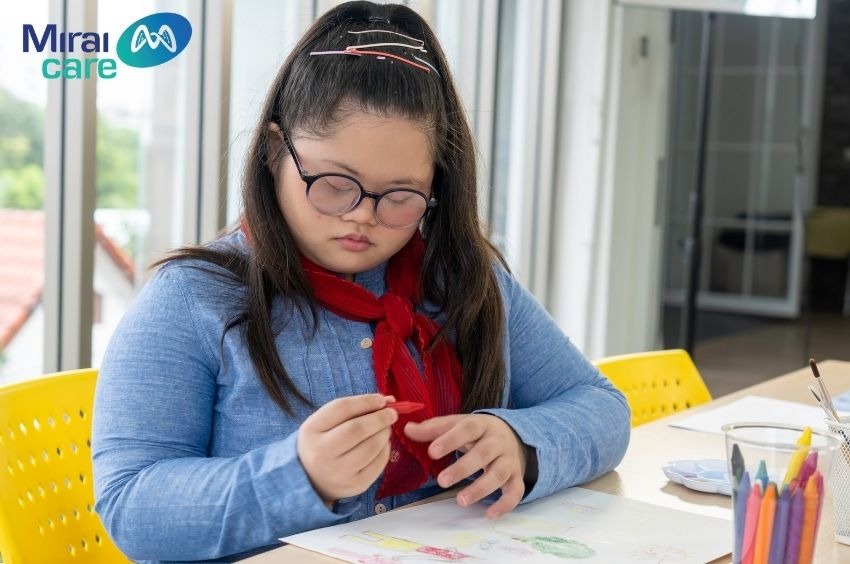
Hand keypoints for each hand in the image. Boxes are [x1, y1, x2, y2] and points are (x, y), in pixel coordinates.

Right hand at [298, 394, 396, 503]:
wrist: (312, 479)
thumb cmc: (323, 442)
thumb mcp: (326, 422)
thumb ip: (353, 408)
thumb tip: (389, 400)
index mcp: (311, 430)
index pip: (341, 409)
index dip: (366, 401)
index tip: (381, 399)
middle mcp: (321, 453)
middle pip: (357, 429)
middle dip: (380, 418)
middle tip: (392, 413)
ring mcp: (338, 473)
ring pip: (371, 447)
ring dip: (384, 433)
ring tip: (386, 428)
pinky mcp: (355, 485)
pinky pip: (379, 463)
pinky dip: (385, 449)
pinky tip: (382, 444)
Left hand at [404, 414, 527, 517]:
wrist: (514, 436)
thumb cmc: (477, 432)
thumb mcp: (458, 424)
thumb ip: (433, 428)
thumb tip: (407, 429)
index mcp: (482, 425)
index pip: (467, 428)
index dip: (450, 439)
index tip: (432, 452)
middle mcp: (498, 441)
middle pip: (483, 453)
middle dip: (463, 468)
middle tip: (441, 481)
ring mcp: (509, 460)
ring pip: (499, 474)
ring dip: (481, 488)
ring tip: (461, 500)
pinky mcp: (516, 477)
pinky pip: (515, 491)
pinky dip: (505, 504)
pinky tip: (489, 514)